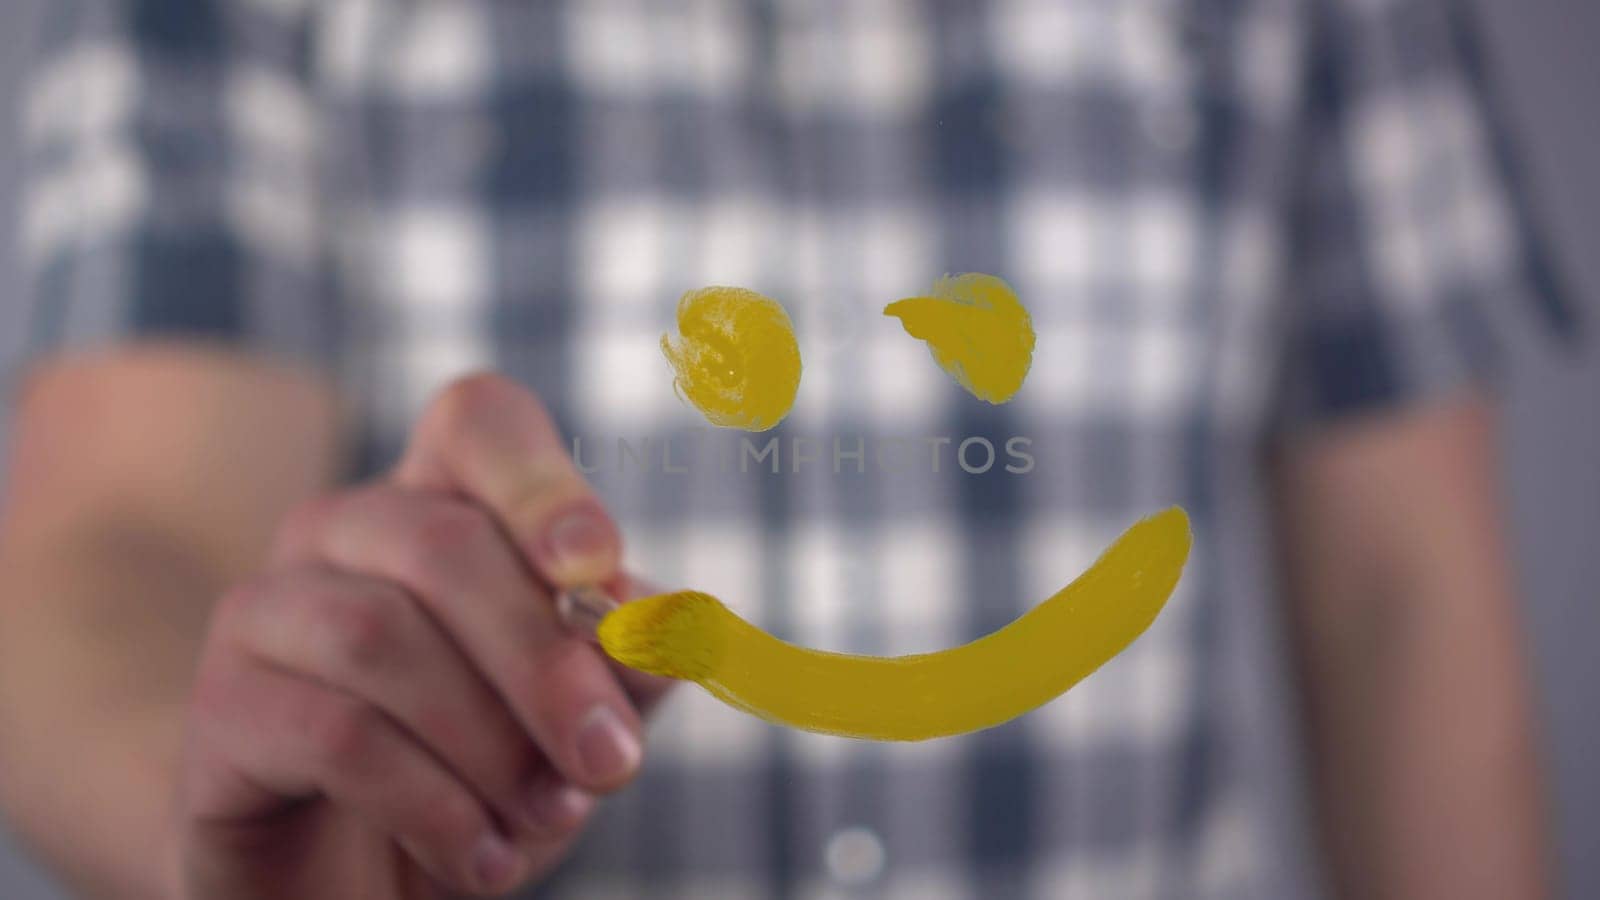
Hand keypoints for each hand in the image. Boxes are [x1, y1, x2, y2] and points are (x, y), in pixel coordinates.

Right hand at [172, 375, 672, 897]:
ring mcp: (265, 611)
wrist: (345, 881)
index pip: (478, 422)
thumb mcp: (573, 722)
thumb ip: (622, 666)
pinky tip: (481, 862)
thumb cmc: (477, 775)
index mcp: (437, 503)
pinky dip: (432, 806)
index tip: (598, 563)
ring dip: (490, 744)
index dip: (542, 480)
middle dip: (545, 661)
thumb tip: (674, 626)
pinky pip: (337, 735)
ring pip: (380, 636)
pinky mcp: (223, 710)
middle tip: (612, 762)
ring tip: (545, 821)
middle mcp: (339, 531)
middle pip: (443, 543)